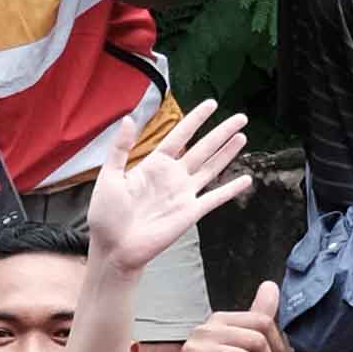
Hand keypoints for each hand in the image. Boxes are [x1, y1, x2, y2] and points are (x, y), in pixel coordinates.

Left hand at [82, 97, 249, 291]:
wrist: (114, 248)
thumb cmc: (106, 214)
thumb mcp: (109, 176)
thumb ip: (120, 148)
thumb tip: (128, 118)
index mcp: (154, 165)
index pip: (180, 135)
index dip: (196, 119)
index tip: (211, 103)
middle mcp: (173, 176)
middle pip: (203, 148)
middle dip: (221, 132)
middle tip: (241, 117)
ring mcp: (183, 194)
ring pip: (212, 168)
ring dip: (228, 153)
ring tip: (243, 137)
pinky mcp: (190, 213)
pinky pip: (215, 198)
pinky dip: (230, 189)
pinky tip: (245, 179)